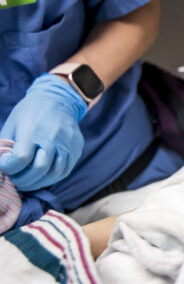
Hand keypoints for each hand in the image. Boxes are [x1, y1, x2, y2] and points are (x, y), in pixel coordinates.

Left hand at [0, 74, 87, 190]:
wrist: (58, 99)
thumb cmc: (29, 113)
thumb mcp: (12, 125)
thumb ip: (6, 147)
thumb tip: (1, 166)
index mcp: (32, 130)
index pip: (21, 158)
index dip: (10, 168)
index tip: (5, 166)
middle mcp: (52, 137)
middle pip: (39, 169)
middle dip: (23, 181)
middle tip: (16, 181)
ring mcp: (68, 143)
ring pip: (54, 174)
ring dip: (39, 183)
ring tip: (29, 181)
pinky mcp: (77, 147)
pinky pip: (65, 170)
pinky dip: (52, 178)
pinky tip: (43, 176)